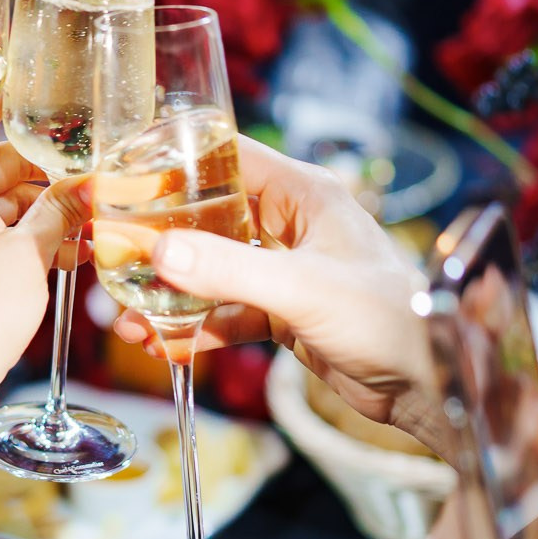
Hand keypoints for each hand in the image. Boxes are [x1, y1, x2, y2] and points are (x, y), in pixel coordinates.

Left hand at [0, 113, 89, 401]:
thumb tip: (90, 182)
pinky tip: (65, 254)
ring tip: (89, 225)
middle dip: (44, 173)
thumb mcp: (31, 254)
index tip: (39, 93)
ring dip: (39, 212)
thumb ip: (60, 210)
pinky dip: (20, 238)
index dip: (10, 106)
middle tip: (90, 173)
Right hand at [112, 136, 449, 454]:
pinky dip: (194, 327)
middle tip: (109, 251)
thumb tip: (161, 253)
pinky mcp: (283, 313)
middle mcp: (290, 225)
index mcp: (302, 193)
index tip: (121, 176)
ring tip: (125, 313)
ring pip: (212, 270)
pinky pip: (226, 312)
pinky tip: (158, 344)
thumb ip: (229, 271)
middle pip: (209, 215)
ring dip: (171, 292)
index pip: (227, 156)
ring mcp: (284, 270)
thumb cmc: (388, 316)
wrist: (429, 382)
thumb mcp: (301, 289)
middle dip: (159, 236)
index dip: (174, 162)